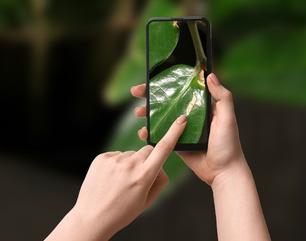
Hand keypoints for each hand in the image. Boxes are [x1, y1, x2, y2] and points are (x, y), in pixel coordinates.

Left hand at [46, 116, 186, 240]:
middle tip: (138, 176)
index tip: (181, 120)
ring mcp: (114, 160)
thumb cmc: (122, 212)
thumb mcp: (148, 200)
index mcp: (144, 176)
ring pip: (131, 154)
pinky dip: (117, 164)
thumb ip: (160, 180)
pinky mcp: (101, 158)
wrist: (92, 218)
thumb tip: (160, 166)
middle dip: (148, 159)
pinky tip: (111, 177)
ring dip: (130, 163)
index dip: (174, 132)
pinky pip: (117, 155)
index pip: (164, 148)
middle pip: (148, 150)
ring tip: (120, 181)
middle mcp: (130, 165)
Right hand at [131, 73, 246, 185]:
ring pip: (161, 118)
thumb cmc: (229, 145)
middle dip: (150, 96)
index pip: (182, 90)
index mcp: (202, 107)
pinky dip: (150, 133)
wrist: (223, 172)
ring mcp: (182, 130)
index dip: (168, 83)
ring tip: (137, 112)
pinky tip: (142, 132)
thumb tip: (210, 76)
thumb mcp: (228, 118)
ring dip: (147, 113)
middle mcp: (191, 116)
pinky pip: (161, 135)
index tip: (153, 78)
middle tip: (136, 91)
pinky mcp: (177, 144)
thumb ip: (223, 97)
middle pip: (168, 102)